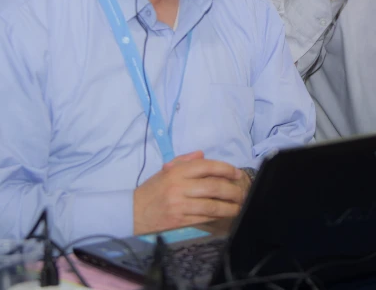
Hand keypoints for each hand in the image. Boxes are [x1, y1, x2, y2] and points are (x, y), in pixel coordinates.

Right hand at [133, 151, 247, 234]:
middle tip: (242, 192)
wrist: (133, 212)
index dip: (226, 169)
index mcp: (177, 171)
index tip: (237, 173)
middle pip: (214, 187)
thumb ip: (185, 160)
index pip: (207, 166)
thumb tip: (203, 154)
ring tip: (239, 206)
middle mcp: (179, 187)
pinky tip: (225, 214)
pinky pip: (204, 218)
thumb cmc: (152, 190)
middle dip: (232, 190)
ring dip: (230, 206)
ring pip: (212, 205)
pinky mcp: (180, 221)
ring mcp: (180, 205)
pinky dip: (218, 216)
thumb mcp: (165, 170)